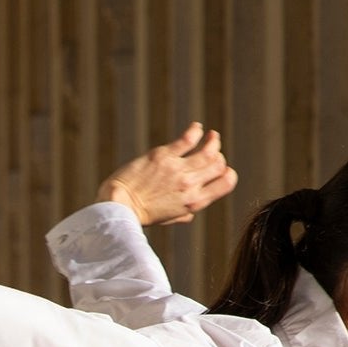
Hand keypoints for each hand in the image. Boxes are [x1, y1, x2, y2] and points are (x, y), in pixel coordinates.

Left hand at [98, 123, 237, 225]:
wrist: (119, 205)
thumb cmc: (141, 213)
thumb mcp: (168, 218)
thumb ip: (183, 214)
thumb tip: (191, 213)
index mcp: (194, 202)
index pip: (227, 183)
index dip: (228, 173)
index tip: (221, 168)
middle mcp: (190, 185)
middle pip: (218, 164)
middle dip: (218, 156)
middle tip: (211, 151)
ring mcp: (178, 169)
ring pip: (208, 149)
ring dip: (212, 140)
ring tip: (210, 136)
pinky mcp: (164, 155)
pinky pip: (188, 138)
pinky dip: (196, 130)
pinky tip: (196, 128)